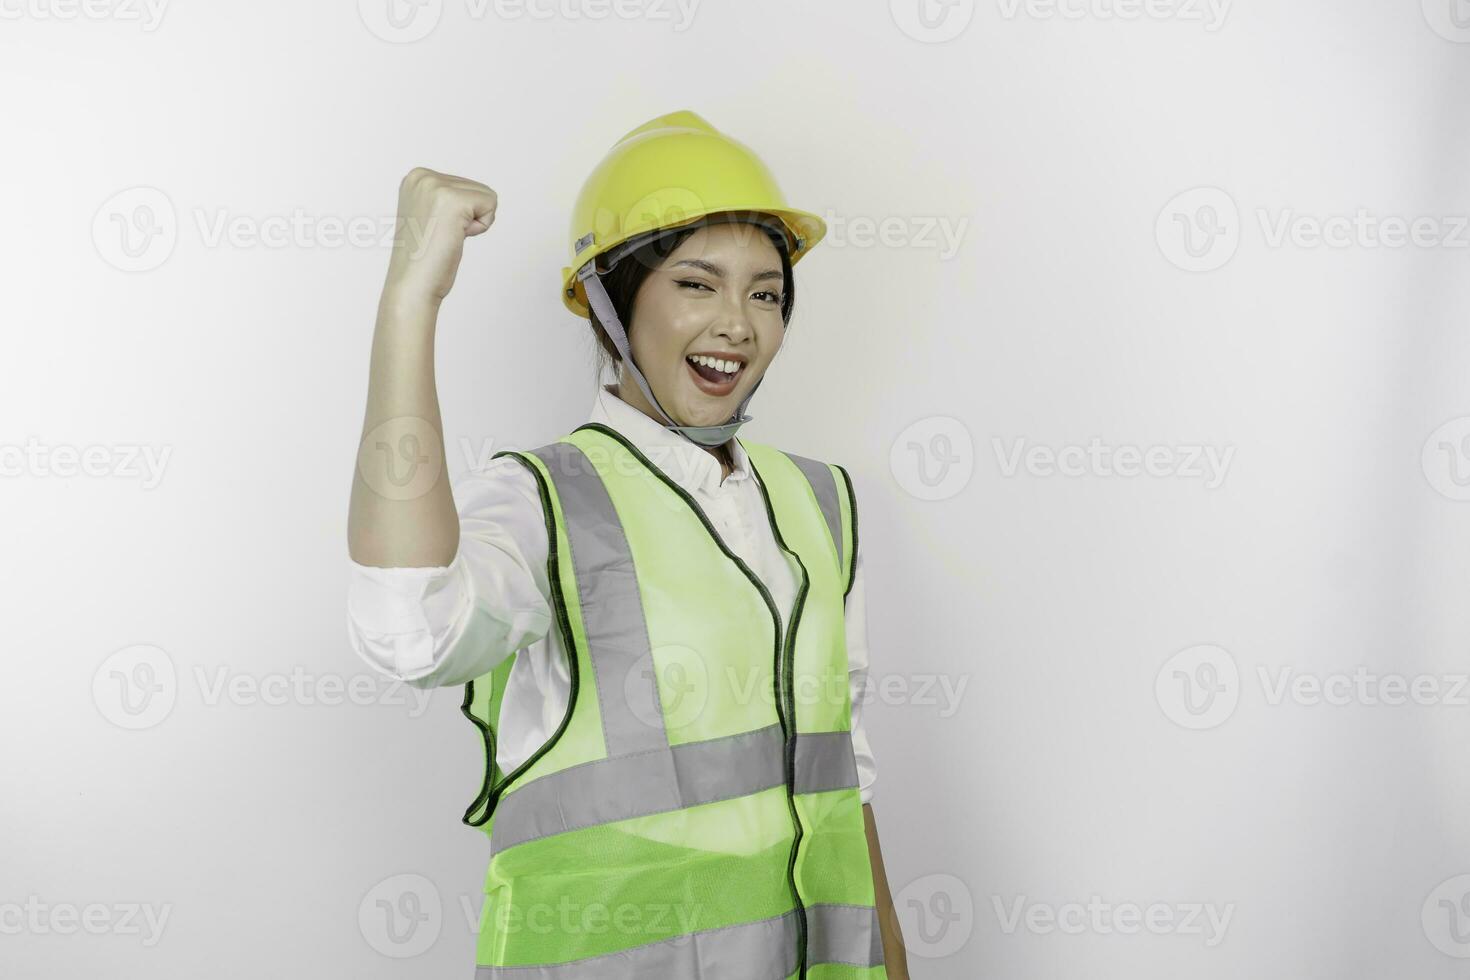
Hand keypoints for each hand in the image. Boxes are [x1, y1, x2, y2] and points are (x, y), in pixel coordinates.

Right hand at [384, 167, 497, 306]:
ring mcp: (436, 186)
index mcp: (416, 177)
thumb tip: (468, 194)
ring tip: (446, 236)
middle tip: (441, 236)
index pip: (464, 185)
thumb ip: (444, 198)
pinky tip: (455, 237)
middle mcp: (422, 176)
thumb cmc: (423, 258)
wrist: (412, 285)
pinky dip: (479, 227)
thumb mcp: (429, 215)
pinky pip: (491, 203)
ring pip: (486, 196)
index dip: (459, 214)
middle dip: (467, 217)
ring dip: (472, 223)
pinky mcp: (453, 200)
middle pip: (476, 188)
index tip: (436, 229)